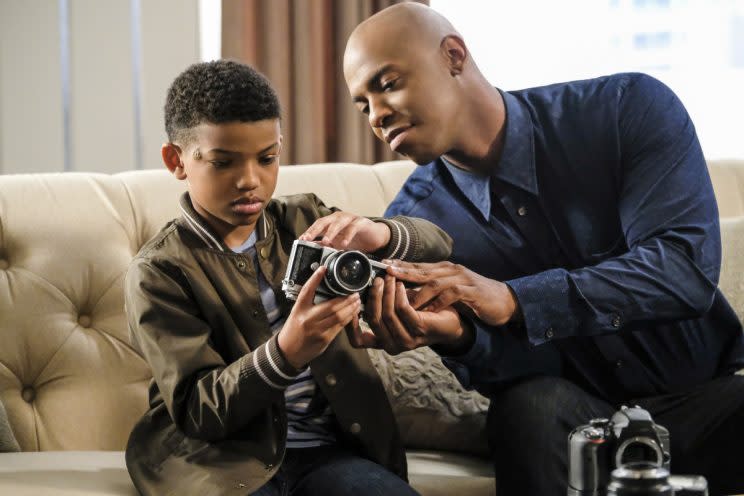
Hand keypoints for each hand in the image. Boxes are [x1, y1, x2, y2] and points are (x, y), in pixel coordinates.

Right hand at [278, 265, 361, 367]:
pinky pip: (340, 327)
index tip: (323, 268)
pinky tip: (354, 313)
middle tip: (355, 292)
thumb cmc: (293, 330)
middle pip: (331, 305)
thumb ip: (309, 303)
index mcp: (299, 309)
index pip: (306, 291)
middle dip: (346, 298)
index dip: (315, 278)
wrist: (288, 352)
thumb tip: (327, 290)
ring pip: (339, 316)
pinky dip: (349, 318)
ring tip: (357, 301)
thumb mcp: (297, 313)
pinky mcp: (325, 339)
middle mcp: (308, 319)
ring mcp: (317, 330)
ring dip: (351, 308)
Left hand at [299, 212, 389, 252]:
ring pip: (338, 223)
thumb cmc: (356, 238)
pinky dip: (348, 235)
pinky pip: (353, 228)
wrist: (375, 236)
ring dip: (331, 232)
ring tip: (326, 242)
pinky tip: (344, 243)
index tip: (301, 240)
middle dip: (315, 230)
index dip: (309, 232)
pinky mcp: (362, 222)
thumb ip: (327, 245)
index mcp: (331, 222)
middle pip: (324, 221)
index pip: (317, 225)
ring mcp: (350, 218)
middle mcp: (339, 218)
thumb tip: (313, 249)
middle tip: (308, 239)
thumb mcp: (339, 243)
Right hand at [354, 274, 468, 354]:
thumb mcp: (396, 310)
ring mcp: (406, 341)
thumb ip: (381, 303)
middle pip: (373, 320)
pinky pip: (402, 309)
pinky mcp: (419, 330)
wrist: (452, 323)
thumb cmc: (421, 314)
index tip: (350, 301)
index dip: (350, 324)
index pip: (358, 341)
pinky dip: (399, 294)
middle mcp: (392, 346)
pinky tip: (402, 285)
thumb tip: (365, 282)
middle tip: (377, 279)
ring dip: (387, 292)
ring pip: (387, 314)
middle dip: (373, 296)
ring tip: (390, 278)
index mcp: (383, 342)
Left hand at [382, 260, 518, 326]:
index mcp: (445, 269)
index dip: (401, 266)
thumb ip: (433, 289)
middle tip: (386, 275)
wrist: (504, 301)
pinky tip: (429, 310)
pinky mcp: (472, 291)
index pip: (419, 265)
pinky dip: (439, 302)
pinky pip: (452, 294)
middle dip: (403, 272)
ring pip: (435, 282)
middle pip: (423, 270)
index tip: (383, 267)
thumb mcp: (451, 290)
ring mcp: (462, 279)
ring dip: (418, 291)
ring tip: (403, 299)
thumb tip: (408, 294)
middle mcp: (452, 270)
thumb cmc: (474, 297)